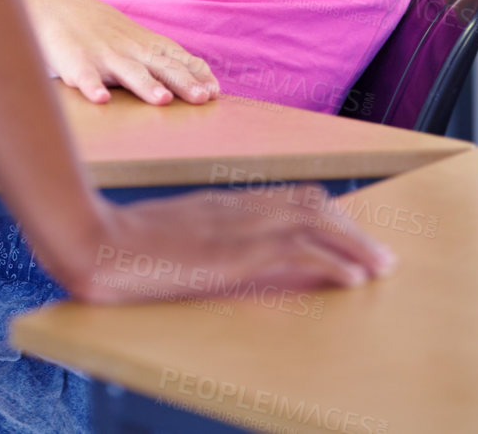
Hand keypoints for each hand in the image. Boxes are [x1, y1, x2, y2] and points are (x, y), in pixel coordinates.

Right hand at [25, 0, 219, 105]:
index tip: (215, 91)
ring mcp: (102, 55)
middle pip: (160, 67)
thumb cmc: (101, 29)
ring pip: (127, 72)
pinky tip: (100, 100)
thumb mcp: (135, 39)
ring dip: (145, 85)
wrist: (55, 5)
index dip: (196, 74)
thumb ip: (162, 58)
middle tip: (202, 98)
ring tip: (161, 100)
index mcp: (144, 45)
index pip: (176, 59)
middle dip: (182, 82)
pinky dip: (91, 86)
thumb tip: (200, 79)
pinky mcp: (74, 61)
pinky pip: (83, 76)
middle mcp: (128, 49)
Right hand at [70, 184, 396, 303]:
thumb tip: (225, 258)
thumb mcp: (170, 236)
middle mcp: (236, 207)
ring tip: (379, 267)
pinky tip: (351, 279)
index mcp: (222, 203)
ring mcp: (236, 227)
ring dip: (353, 246)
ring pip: (313, 225)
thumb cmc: (121, 245)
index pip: (290, 198)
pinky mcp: (233, 253)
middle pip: (311, 206)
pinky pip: (295, 252)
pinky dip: (330, 263)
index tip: (352, 233)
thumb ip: (202, 238)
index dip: (328, 215)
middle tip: (381, 255)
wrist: (96, 240)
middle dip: (351, 230)